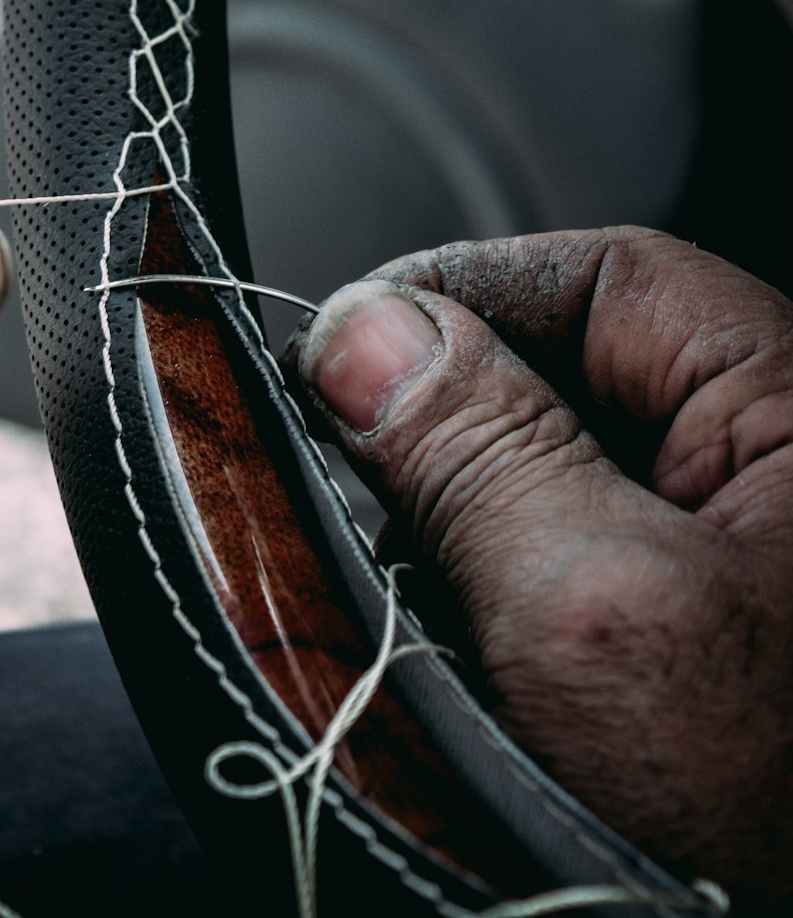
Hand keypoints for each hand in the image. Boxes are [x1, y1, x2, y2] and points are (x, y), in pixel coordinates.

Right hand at [289, 227, 792, 903]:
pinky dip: (476, 571)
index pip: (606, 277)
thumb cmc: (759, 814)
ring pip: (540, 459)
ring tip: (398, 563)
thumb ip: (479, 449)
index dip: (463, 288)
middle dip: (446, 409)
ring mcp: (712, 543)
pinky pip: (544, 545)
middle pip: (564, 364)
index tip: (341, 341)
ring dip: (454, 502)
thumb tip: (362, 330)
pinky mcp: (668, 615)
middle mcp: (760, 458)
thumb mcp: (594, 609)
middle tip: (345, 461)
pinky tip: (446, 622)